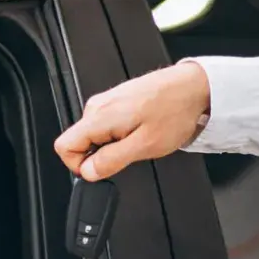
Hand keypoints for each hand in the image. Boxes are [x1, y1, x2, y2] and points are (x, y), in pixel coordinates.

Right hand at [53, 61, 210, 181]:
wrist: (194, 87)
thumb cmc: (175, 111)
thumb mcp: (144, 146)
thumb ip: (111, 160)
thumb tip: (88, 172)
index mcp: (99, 117)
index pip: (64, 146)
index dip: (79, 165)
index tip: (100, 169)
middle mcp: (97, 106)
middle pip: (78, 142)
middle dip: (99, 155)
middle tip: (129, 152)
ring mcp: (106, 101)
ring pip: (93, 135)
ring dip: (111, 144)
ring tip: (139, 138)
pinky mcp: (116, 100)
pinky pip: (105, 126)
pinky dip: (119, 134)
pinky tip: (141, 129)